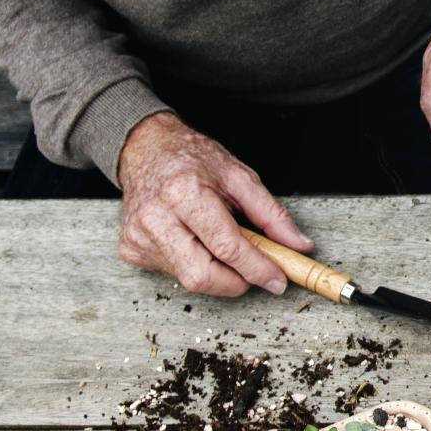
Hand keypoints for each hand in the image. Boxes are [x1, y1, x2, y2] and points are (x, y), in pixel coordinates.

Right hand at [116, 111, 312, 295]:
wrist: (144, 148)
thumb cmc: (191, 160)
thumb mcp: (238, 176)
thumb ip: (271, 214)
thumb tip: (298, 245)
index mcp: (184, 194)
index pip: (227, 248)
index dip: (258, 269)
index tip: (278, 280)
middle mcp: (156, 218)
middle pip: (203, 276)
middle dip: (237, 281)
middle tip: (254, 269)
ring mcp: (140, 237)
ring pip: (190, 280)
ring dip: (217, 273)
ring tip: (219, 243)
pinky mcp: (131, 250)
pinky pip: (174, 274)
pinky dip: (195, 265)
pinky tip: (194, 241)